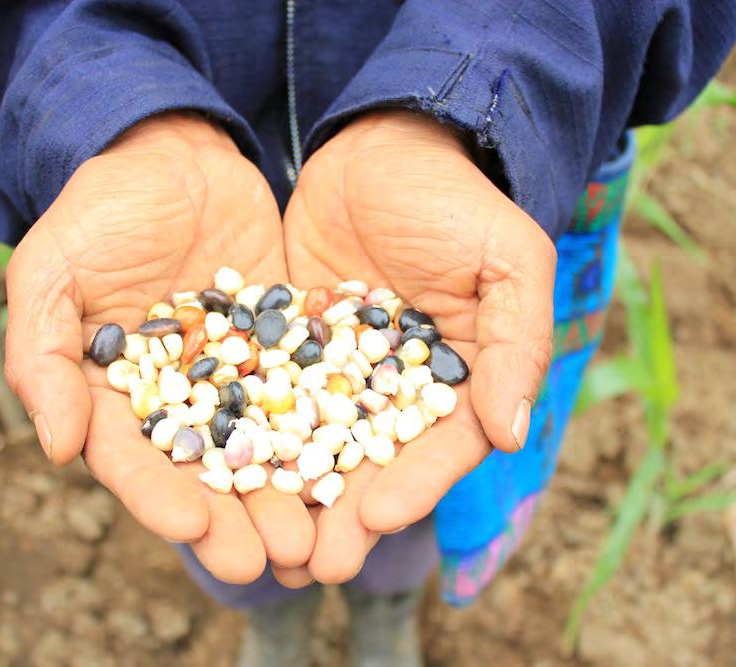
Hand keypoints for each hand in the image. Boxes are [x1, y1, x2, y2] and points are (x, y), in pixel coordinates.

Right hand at [3, 113, 313, 582]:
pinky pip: (308, 392)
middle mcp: (179, 399)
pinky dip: (329, 430)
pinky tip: (355, 464)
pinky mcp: (282, 347)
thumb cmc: (99, 209)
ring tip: (317, 540)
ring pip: (262, 446)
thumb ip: (41, 355)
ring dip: (286, 495)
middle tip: (266, 562)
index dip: (158, 497)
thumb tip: (57, 449)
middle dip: (233, 519)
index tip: (192, 528)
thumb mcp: (51, 269)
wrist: (174, 157)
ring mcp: (235, 376)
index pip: (132, 460)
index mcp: (115, 395)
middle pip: (204, 472)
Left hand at [281, 110, 555, 582]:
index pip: (438, 447)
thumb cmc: (456, 200)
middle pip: (371, 462)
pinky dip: (245, 432)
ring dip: (292, 494)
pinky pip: (265, 392)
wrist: (384, 142)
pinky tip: (218, 468)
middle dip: (345, 513)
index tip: (377, 515)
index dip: (413, 484)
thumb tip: (512, 435)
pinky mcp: (285, 343)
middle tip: (315, 563)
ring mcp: (335, 368)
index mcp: (455, 380)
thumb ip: (516, 343)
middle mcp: (392, 387)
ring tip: (263, 542)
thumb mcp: (507, 259)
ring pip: (313, 441)